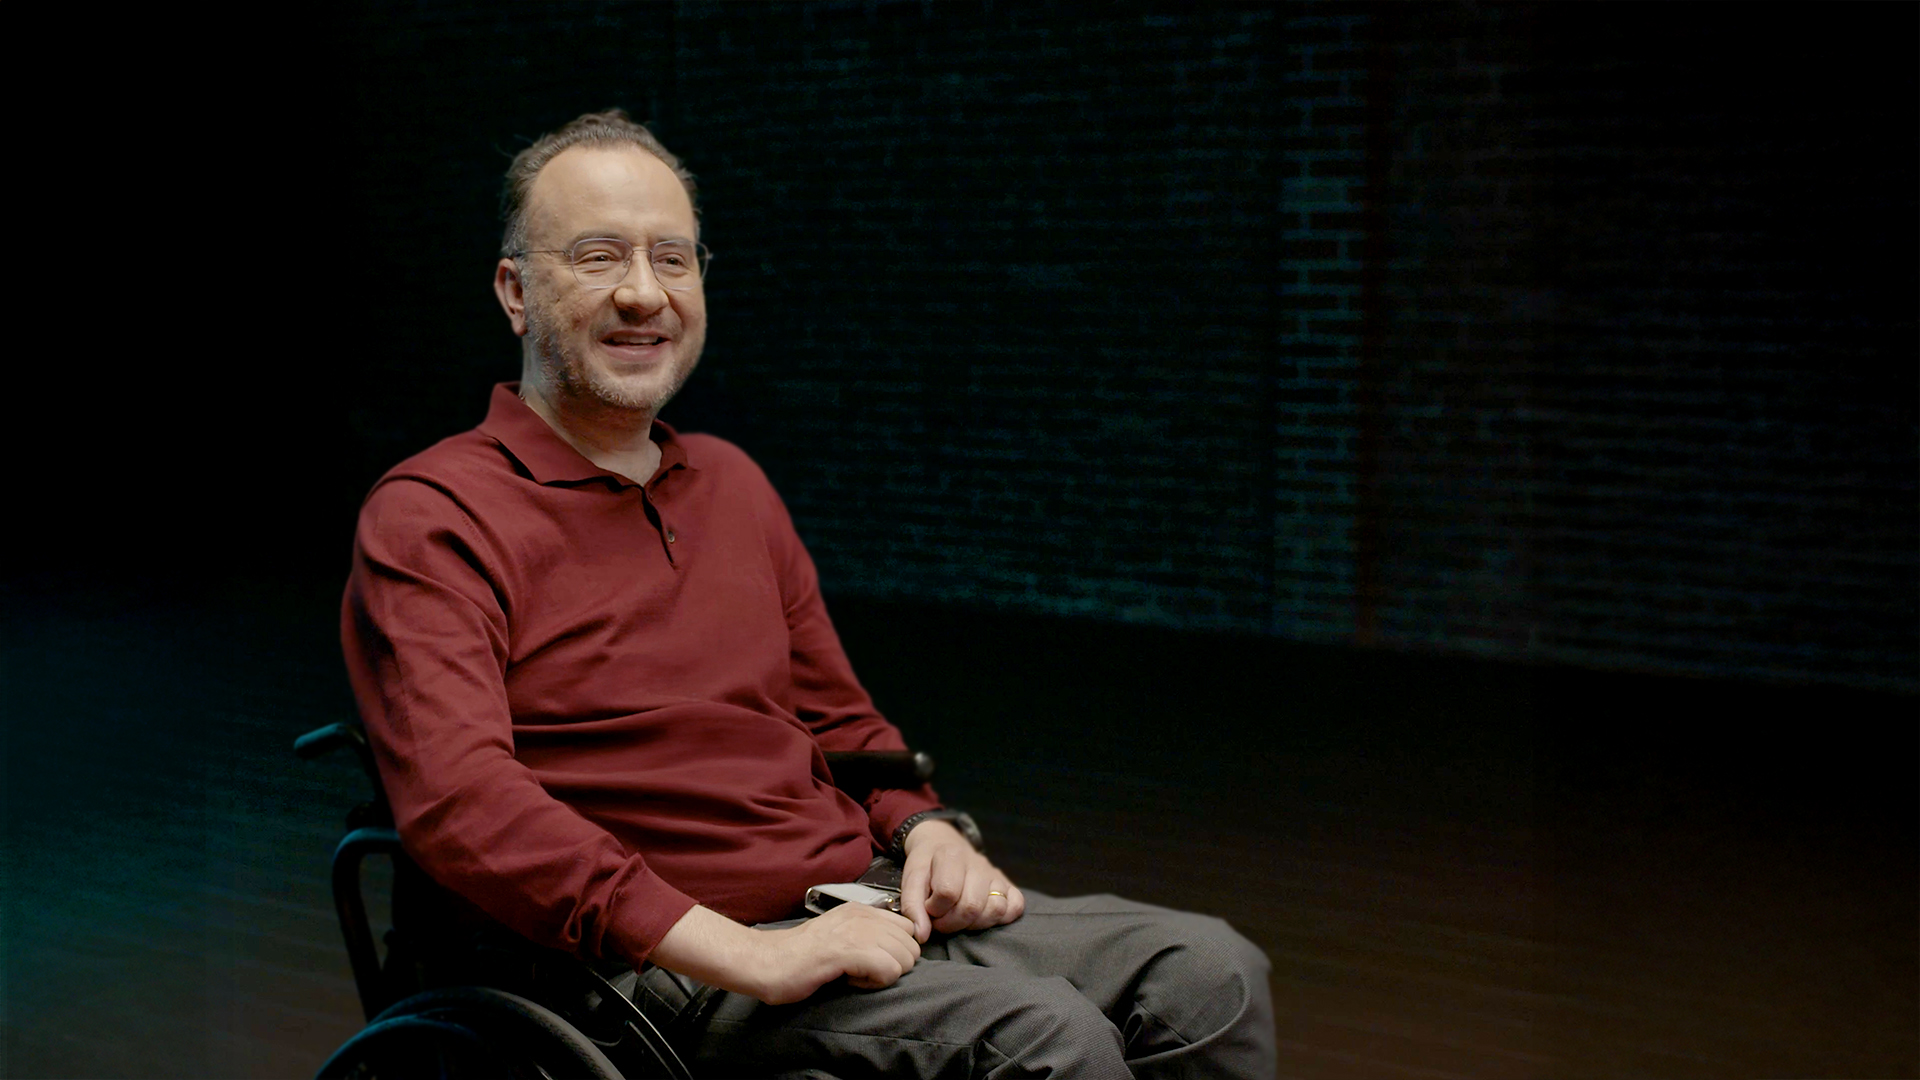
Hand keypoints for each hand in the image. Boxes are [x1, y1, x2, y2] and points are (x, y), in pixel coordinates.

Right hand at [755, 903, 920, 1004]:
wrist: (766, 962)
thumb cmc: (800, 957)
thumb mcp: (839, 935)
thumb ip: (865, 934)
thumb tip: (895, 950)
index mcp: (861, 910)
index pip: (908, 928)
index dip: (896, 951)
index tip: (871, 961)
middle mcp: (863, 915)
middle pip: (911, 946)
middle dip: (894, 965)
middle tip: (862, 971)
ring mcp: (857, 931)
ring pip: (904, 958)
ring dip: (884, 975)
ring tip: (854, 976)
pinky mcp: (849, 951)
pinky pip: (889, 970)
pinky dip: (874, 983)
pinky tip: (850, 981)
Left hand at [897, 818, 1025, 941]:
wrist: (942, 845)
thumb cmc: (926, 867)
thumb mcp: (911, 879)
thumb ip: (912, 906)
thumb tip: (922, 936)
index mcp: (951, 855)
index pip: (948, 893)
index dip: (934, 909)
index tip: (929, 908)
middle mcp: (978, 863)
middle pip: (972, 906)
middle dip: (952, 923)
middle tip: (942, 920)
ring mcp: (996, 874)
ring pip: (995, 909)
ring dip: (974, 924)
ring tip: (960, 919)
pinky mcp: (1009, 885)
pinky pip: (1015, 907)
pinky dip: (1000, 919)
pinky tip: (981, 916)